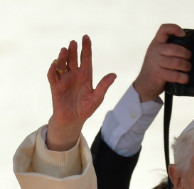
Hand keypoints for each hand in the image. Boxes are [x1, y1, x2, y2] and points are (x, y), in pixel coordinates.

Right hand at [47, 35, 116, 150]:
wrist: (74, 119)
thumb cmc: (86, 108)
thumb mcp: (97, 97)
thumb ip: (104, 86)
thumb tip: (114, 75)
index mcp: (86, 75)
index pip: (86, 58)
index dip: (86, 48)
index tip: (86, 37)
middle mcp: (74, 74)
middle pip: (73, 59)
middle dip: (73, 50)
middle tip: (73, 42)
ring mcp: (64, 79)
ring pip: (62, 64)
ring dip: (63, 57)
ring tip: (65, 50)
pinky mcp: (55, 86)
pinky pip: (52, 76)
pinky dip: (52, 70)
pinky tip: (54, 65)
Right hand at [133, 24, 191, 101]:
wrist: (144, 84)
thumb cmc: (156, 68)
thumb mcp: (159, 55)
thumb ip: (170, 49)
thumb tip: (190, 48)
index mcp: (157, 43)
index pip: (164, 29)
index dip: (175, 28)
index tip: (183, 34)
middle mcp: (155, 50)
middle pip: (176, 49)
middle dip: (187, 55)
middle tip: (189, 60)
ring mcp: (155, 62)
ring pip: (177, 62)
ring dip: (186, 66)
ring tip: (187, 69)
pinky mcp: (158, 74)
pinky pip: (175, 75)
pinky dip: (183, 77)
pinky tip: (184, 78)